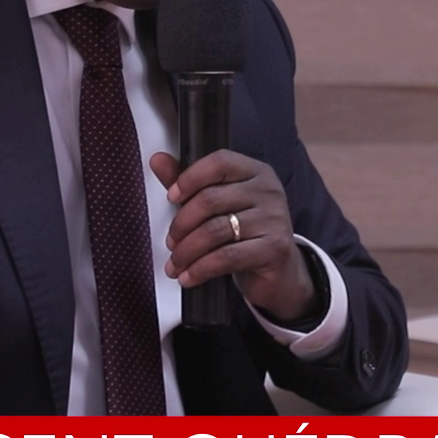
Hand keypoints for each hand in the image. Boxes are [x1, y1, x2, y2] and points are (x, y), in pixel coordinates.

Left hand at [149, 150, 319, 322]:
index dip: (190, 178)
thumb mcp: (219, 206)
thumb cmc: (246, 234)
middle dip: (182, 224)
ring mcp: (274, 219)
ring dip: (187, 251)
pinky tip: (189, 277)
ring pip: (215, 231)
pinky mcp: (274, 248)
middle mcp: (268, 191)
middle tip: (170, 242)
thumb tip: (158, 160)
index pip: (219, 162)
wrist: (280, 273)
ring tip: (176, 264)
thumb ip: (189, 183)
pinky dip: (200, 269)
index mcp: (255, 172)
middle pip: (211, 199)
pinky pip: (227, 257)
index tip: (171, 197)